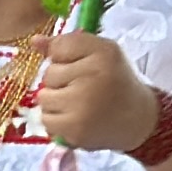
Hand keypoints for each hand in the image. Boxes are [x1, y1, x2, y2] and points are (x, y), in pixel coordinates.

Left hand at [35, 29, 164, 153]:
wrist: (137, 119)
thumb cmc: (114, 81)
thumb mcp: (99, 53)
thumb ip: (65, 45)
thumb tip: (34, 41)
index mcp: (102, 53)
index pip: (58, 47)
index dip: (65, 58)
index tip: (82, 66)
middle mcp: (92, 76)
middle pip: (49, 74)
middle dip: (60, 81)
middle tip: (84, 88)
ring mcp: (83, 105)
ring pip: (43, 98)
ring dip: (56, 102)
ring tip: (78, 104)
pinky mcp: (76, 129)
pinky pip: (46, 120)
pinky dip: (57, 120)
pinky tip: (76, 118)